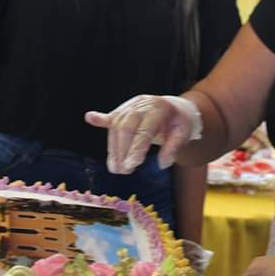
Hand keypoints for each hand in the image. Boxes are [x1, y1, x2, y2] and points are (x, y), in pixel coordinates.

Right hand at [84, 94, 201, 173]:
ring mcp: (130, 105)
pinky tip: (90, 118)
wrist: (174, 107)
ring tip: (115, 168)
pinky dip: (100, 120)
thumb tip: (162, 164)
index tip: (132, 165)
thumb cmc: (179, 123)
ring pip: (116, 125)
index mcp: (159, 108)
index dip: (137, 148)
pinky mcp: (122, 110)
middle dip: (122, 150)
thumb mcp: (183, 134)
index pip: (145, 129)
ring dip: (113, 148)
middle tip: (123, 171)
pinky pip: (111, 116)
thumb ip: (173, 148)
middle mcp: (142, 104)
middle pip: (126, 127)